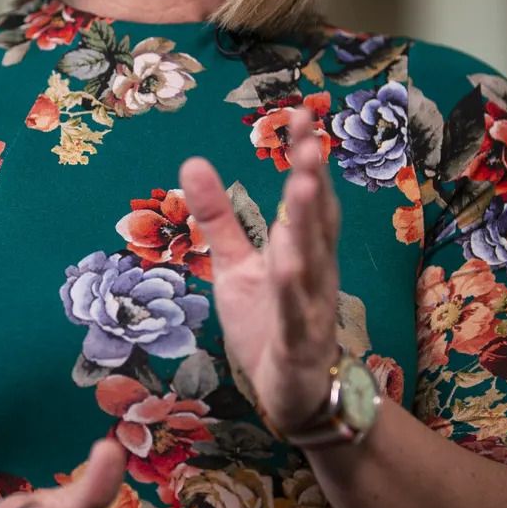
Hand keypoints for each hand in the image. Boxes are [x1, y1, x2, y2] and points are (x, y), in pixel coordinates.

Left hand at [178, 105, 340, 445]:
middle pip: (314, 221)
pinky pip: (296, 315)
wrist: (291, 394)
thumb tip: (192, 162)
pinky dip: (293, 291)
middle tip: (310, 141)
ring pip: (311, 262)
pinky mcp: (298, 343)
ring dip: (307, 225)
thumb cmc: (268, 321)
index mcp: (301, 249)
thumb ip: (219, 217)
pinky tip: (286, 265)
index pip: (305, 196)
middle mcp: (313, 271)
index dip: (305, 156)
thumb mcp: (235, 265)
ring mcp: (310, 307)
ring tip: (302, 185)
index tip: (299, 113)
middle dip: (313, 180)